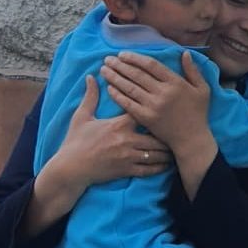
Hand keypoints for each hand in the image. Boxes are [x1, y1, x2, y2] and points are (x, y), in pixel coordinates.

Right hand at [24, 77, 170, 236]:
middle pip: (156, 135)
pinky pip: (150, 170)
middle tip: (176, 131)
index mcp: (118, 124)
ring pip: (157, 154)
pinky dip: (161, 167)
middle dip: (167, 134)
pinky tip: (168, 164)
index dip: (154, 110)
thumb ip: (90, 96)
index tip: (163, 108)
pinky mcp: (128, 170)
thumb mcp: (81, 116)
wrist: (71, 168)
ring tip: (175, 147)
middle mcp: (127, 140)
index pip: (143, 112)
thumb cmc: (76, 141)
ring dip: (167, 151)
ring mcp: (128, 156)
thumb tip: (90, 76)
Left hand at [100, 50, 211, 155]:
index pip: (151, 65)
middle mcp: (163, 92)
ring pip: (130, 87)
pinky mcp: (146, 118)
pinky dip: (118, 95)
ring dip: (115, 77)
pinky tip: (109, 88)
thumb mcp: (202, 90)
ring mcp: (153, 106)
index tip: (123, 54)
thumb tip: (184, 53)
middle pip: (137, 74)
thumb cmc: (198, 113)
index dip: (135, 58)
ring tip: (104, 70)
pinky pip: (128, 103)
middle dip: (119, 65)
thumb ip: (193, 71)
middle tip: (107, 59)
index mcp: (176, 83)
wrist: (192, 139)